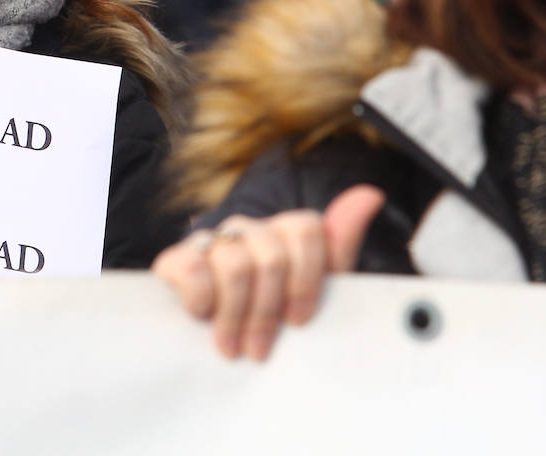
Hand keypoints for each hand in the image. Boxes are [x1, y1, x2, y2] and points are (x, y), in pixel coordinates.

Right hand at [150, 184, 384, 360]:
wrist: (208, 341)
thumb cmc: (268, 317)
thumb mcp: (313, 291)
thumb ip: (339, 245)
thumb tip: (370, 194)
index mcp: (282, 233)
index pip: (306, 229)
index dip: (306, 280)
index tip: (298, 322)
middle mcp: (247, 229)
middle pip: (272, 256)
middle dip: (268, 312)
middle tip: (260, 350)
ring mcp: (210, 241)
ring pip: (235, 264)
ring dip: (235, 316)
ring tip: (232, 347)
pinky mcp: (175, 258)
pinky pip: (193, 266)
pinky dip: (201, 298)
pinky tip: (202, 316)